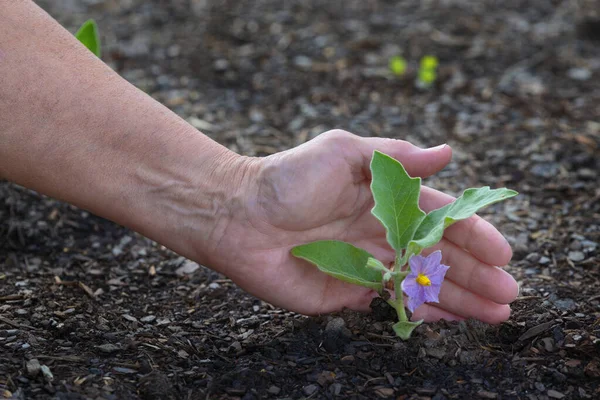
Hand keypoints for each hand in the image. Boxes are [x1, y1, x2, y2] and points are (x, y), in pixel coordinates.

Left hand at [205, 130, 517, 321]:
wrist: (240, 217)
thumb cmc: (288, 179)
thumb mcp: (342, 153)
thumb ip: (395, 156)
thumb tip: (447, 152)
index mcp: (385, 198)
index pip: (440, 217)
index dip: (473, 233)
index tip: (502, 251)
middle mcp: (382, 231)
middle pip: (439, 254)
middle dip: (476, 273)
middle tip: (508, 293)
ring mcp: (368, 263)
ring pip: (423, 282)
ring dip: (460, 297)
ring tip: (495, 313)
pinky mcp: (349, 292)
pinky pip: (393, 303)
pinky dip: (422, 312)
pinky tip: (451, 320)